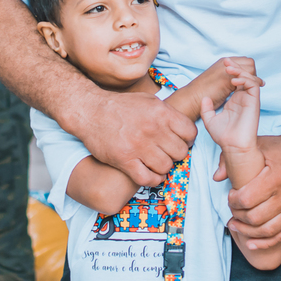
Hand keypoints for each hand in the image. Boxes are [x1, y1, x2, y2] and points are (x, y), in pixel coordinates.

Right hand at [79, 91, 196, 188]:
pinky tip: (150, 174)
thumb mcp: (149, 100)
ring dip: (163, 167)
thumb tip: (184, 128)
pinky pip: (148, 178)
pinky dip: (152, 180)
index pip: (190, 133)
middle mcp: (152, 129)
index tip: (180, 142)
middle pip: (180, 152)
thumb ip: (168, 113)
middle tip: (167, 153)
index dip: (188, 140)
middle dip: (176, 155)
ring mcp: (138, 145)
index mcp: (161, 112)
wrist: (90, 111)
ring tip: (156, 162)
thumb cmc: (120, 106)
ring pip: (166, 167)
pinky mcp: (124, 160)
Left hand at [200, 64, 262, 152]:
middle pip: (244, 77)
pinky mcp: (254, 102)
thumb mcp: (210, 120)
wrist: (231, 146)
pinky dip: (245, 79)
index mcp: (235, 101)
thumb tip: (205, 99)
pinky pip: (253, 86)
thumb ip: (207, 109)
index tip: (222, 64)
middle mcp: (243, 99)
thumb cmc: (223, 136)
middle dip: (236, 67)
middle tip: (226, 62)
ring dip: (240, 71)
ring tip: (229, 69)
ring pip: (250, 78)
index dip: (231, 71)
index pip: (236, 81)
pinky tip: (234, 80)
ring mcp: (249, 100)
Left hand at [222, 131, 280, 249]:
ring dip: (248, 232)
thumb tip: (217, 177)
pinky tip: (251, 243)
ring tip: (235, 225)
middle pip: (256, 217)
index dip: (233, 201)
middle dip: (238, 217)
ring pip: (268, 230)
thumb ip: (234, 157)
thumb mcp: (258, 145)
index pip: (248, 199)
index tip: (230, 196)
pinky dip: (265, 242)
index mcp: (278, 176)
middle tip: (232, 211)